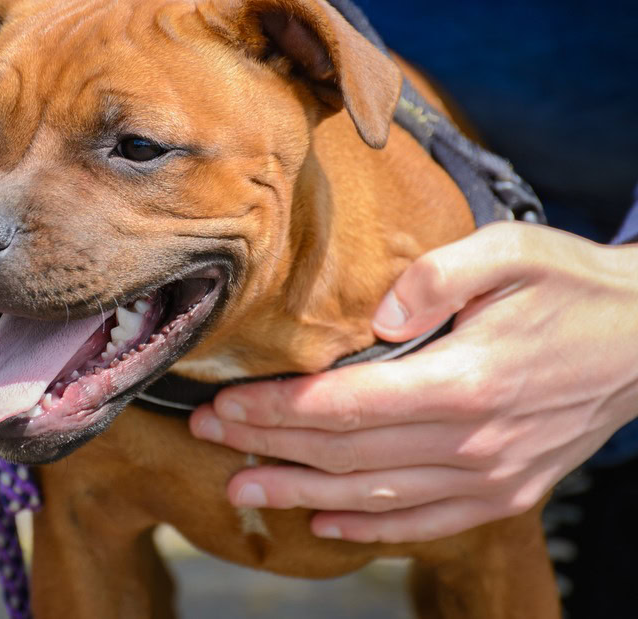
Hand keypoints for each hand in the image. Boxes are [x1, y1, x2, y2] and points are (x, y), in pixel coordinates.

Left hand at [190, 222, 637, 542]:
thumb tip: (377, 314)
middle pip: (345, 453)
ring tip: (242, 488)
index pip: (343, 405)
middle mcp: (473, 441)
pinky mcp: (505, 492)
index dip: (275, 409)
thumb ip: (438, 276)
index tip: (223, 404)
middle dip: (266, 446)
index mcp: (465, 380)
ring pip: (374, 495)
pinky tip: (325, 521)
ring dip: (300, 494)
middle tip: (208, 437)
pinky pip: (423, 520)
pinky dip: (369, 526)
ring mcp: (490, 477)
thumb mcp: (511, 252)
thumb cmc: (572, 289)